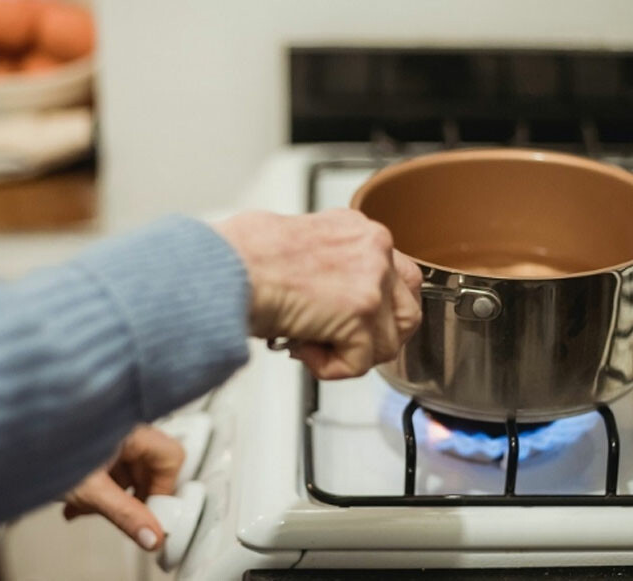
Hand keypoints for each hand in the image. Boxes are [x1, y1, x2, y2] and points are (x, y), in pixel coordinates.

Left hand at [63, 425, 184, 550]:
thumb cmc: (41, 445)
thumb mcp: (89, 488)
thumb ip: (124, 514)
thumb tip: (151, 537)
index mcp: (131, 427)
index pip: (170, 456)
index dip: (163, 488)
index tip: (152, 514)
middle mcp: (122, 426)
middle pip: (148, 464)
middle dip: (135, 496)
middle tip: (125, 518)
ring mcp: (105, 432)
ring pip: (125, 468)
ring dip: (113, 495)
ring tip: (88, 511)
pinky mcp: (87, 441)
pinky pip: (105, 467)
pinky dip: (96, 488)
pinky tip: (75, 506)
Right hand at [213, 209, 422, 379]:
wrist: (225, 266)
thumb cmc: (240, 255)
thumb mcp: (296, 242)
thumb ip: (328, 265)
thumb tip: (327, 295)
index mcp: (358, 230)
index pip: (397, 275)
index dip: (376, 308)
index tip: (348, 320)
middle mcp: (373, 249)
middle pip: (407, 310)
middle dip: (376, 336)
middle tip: (340, 343)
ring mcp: (372, 282)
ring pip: (389, 342)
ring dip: (352, 354)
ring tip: (313, 345)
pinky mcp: (360, 314)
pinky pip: (360, 363)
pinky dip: (330, 368)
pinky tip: (301, 349)